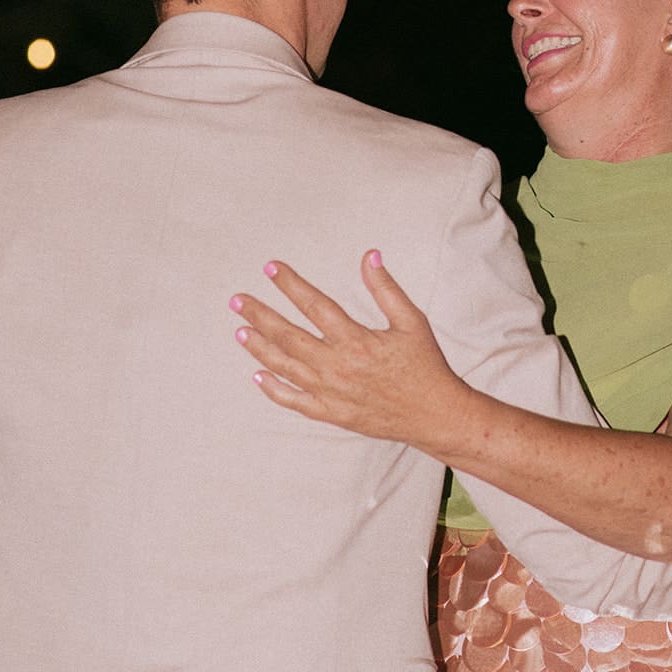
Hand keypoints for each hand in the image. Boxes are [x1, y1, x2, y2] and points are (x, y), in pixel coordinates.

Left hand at [229, 253, 462, 443]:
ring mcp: (331, 393)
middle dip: (260, 316)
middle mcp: (337, 366)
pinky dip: (274, 389)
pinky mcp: (331, 413)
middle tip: (237, 300)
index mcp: (356, 340)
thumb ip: (386, 289)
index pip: (314, 306)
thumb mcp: (411, 322)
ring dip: (260, 348)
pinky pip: (294, 401)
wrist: (433, 415)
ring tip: (240, 331)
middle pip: (289, 336)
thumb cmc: (424, 365)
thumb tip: (369, 256)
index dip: (290, 285)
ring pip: (285, 367)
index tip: (271, 268)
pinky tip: (258, 376)